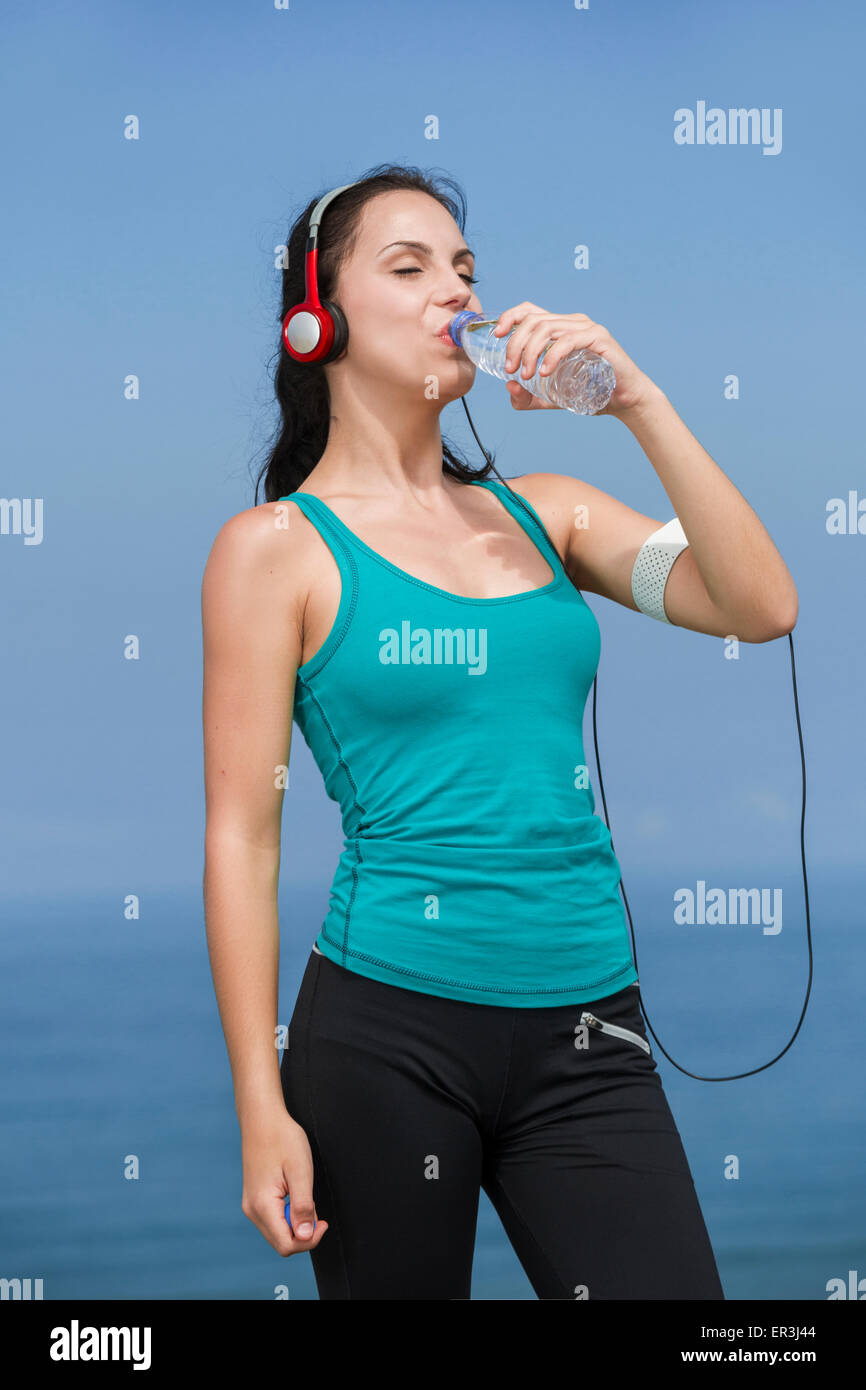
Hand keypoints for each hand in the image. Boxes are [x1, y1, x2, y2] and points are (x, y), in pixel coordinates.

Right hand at [240, 1109, 328, 1255]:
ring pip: (276, 1233)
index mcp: (262, 1206)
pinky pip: (272, 1220)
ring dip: (295, 1224)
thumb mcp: (300, 1171)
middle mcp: (252, 1210)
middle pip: (281, 1243)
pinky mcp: (253, 1198)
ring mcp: (250, 1205)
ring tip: (304, 1197)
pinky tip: (294, 1194)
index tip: (323, 1221)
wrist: (262, 1118)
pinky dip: (287, 1215)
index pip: (286, 1245)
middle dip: (303, 1234)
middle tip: (316, 1209)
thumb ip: (303, 1206)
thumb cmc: (282, 1139)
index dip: (309, 1240)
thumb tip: (306, 1236)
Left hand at [492, 301, 656, 417]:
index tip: (496, 336)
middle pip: (533, 320)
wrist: (623, 401)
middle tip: (511, 370)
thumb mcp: (550, 398)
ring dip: (530, 351)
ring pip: (547, 328)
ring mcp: (585, 327)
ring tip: (527, 375)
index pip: (529, 310)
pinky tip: (544, 372)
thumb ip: (528, 397)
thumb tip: (508, 387)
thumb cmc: (590, 394)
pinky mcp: (598, 337)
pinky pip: (568, 340)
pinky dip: (552, 355)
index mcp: (559, 328)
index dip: (509, 317)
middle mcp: (571, 322)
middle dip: (515, 343)